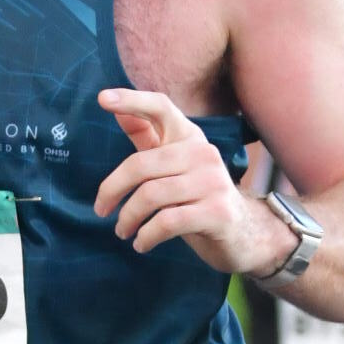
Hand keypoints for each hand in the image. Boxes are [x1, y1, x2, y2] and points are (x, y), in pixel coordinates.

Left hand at [94, 90, 288, 276]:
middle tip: (101, 210)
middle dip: (112, 189)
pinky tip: (141, 244)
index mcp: (189, 137)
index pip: (160, 108)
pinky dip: (146, 236)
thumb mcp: (172, 167)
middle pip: (141, 164)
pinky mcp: (217, 212)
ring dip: (128, 218)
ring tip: (122, 231)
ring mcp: (213, 182)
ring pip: (151, 195)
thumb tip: (118, 112)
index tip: (101, 99)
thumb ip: (147, 140)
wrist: (242, 233)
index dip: (131, 101)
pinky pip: (167, 222)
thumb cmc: (197, 197)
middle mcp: (203, 153)